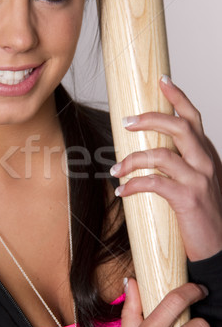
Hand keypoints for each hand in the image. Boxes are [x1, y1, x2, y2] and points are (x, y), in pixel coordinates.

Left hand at [110, 75, 221, 260]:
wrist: (219, 246)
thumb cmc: (203, 214)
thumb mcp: (200, 181)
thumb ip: (184, 163)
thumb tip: (151, 151)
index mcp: (208, 154)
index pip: (194, 118)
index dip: (178, 97)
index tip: (163, 81)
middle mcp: (207, 162)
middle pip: (178, 126)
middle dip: (149, 118)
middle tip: (125, 121)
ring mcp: (199, 180)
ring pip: (161, 155)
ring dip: (132, 159)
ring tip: (115, 169)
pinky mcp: (188, 200)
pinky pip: (154, 184)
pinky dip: (133, 185)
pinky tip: (122, 191)